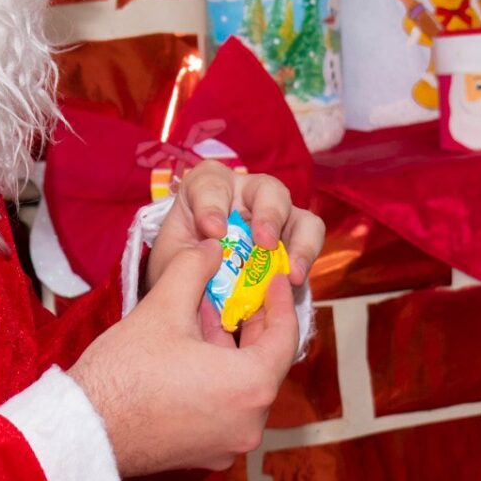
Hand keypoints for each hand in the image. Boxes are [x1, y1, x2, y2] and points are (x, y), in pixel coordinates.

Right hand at [70, 241, 300, 477]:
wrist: (83, 430)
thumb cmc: (123, 372)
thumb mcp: (163, 307)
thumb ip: (195, 268)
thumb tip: (212, 248)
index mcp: (251, 387)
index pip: (285, 337)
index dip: (280, 302)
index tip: (272, 280)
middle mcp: (250, 422)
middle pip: (266, 363)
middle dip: (253, 324)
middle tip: (242, 292)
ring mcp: (230, 444)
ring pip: (245, 386)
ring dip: (232, 351)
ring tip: (209, 315)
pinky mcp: (208, 455)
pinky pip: (227, 409)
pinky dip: (219, 380)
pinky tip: (194, 352)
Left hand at [145, 161, 325, 295]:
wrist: (194, 295)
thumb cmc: (180, 268)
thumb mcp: (170, 263)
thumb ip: (185, 258)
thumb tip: (214, 251)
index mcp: (207, 189)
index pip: (211, 184)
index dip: (213, 204)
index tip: (213, 231)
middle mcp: (245, 194)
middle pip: (266, 189)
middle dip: (268, 214)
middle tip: (264, 243)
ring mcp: (274, 214)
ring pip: (296, 212)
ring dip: (298, 240)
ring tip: (290, 272)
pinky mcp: (293, 237)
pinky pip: (310, 238)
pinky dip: (305, 258)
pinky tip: (294, 280)